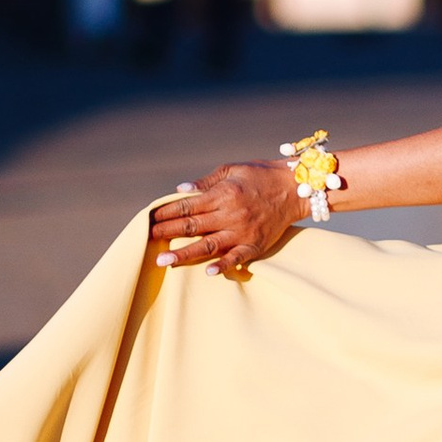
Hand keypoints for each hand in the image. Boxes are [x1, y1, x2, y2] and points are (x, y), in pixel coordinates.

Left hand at [150, 159, 300, 275]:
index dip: (166, 212)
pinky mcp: (255, 244)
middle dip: (166, 232)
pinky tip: (208, 272)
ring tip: (162, 261)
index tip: (149, 218)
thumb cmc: (261, 175)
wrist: (296, 188)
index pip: (187, 205)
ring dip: (184, 254)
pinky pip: (237, 258)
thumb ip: (206, 181)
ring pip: (208, 245)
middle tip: (145, 239)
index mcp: (223, 194)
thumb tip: (180, 190)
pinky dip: (223, 265)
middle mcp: (230, 214)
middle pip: (192, 226)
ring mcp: (243, 231)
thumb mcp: (233, 169)